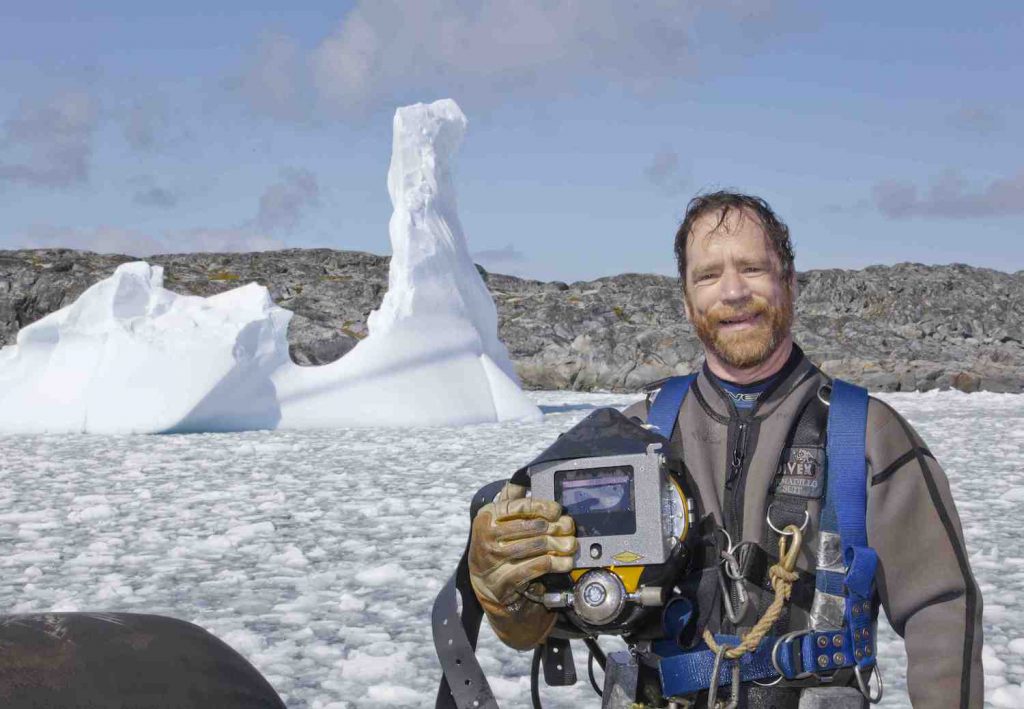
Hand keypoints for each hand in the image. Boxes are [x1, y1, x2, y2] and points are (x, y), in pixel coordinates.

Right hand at [468, 483, 576, 613]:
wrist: (483, 582)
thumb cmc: (495, 544)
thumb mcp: (497, 520)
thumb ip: (510, 499)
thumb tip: (524, 477)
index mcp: (488, 515)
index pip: (520, 506)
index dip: (543, 507)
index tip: (557, 510)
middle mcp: (488, 536)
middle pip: (534, 527)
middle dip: (557, 527)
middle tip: (569, 528)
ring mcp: (495, 559)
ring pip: (538, 546)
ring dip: (560, 545)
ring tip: (570, 545)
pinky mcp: (504, 579)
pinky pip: (537, 567)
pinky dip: (556, 563)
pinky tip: (565, 562)